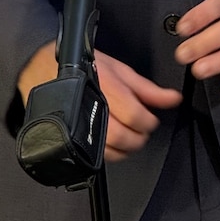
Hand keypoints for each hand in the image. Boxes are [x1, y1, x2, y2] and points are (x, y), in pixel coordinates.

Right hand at [17, 42, 181, 161]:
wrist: (46, 68)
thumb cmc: (83, 65)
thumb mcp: (120, 70)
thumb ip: (147, 89)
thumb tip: (173, 99)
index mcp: (108, 90)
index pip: (136, 117)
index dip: (149, 122)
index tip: (151, 120)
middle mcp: (93, 110)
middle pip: (124, 138)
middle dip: (138, 138)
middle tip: (141, 131)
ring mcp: (79, 127)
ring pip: (110, 152)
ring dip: (125, 149)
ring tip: (128, 137)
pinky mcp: (70, 137)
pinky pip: (94, 155)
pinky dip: (108, 153)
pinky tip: (111, 142)